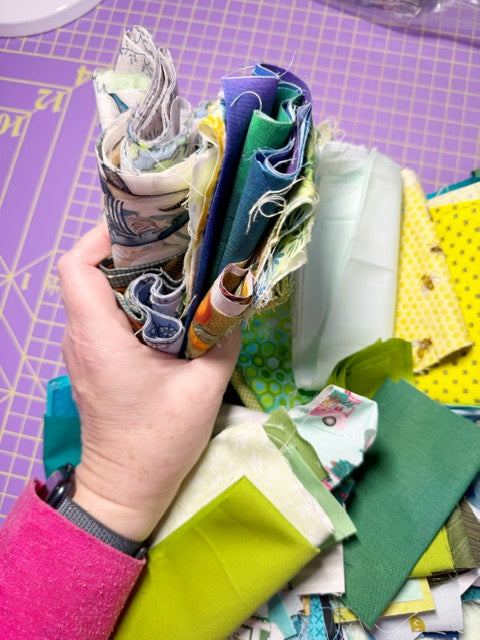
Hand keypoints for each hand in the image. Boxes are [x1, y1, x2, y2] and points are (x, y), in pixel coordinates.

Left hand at [57, 223, 239, 541]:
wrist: (126, 490)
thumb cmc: (158, 442)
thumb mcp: (204, 387)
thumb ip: (223, 338)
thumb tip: (237, 297)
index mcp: (99, 336)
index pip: (77, 266)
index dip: (102, 237)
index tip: (144, 228)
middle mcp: (82, 337)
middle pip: (88, 272)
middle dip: (128, 251)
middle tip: (174, 243)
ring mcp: (83, 350)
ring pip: (95, 293)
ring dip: (131, 276)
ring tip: (176, 267)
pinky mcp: (93, 362)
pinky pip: (104, 315)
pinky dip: (131, 301)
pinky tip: (169, 305)